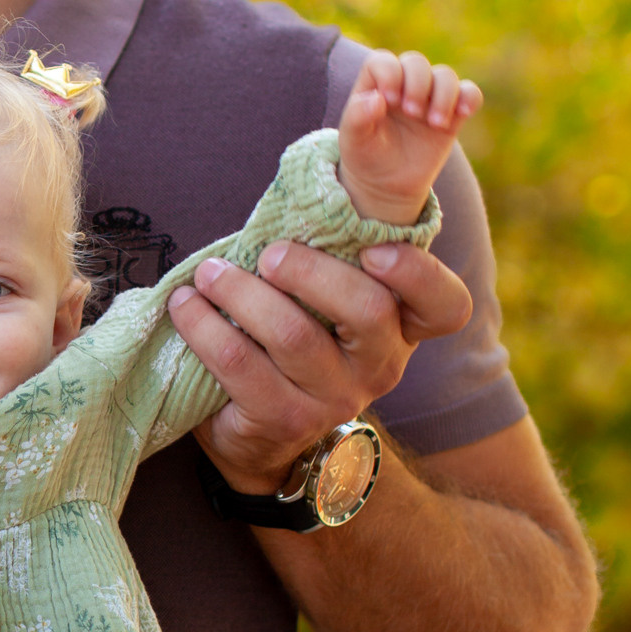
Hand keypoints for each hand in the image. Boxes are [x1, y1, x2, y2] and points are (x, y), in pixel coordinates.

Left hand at [175, 237, 472, 496]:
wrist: (264, 437)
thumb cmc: (293, 342)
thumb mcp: (324, 304)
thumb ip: (330, 258)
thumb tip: (296, 195)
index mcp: (400, 327)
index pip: (444, 305)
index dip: (418, 274)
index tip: (373, 250)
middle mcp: (379, 366)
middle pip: (367, 310)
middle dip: (310, 270)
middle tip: (269, 254)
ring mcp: (334, 398)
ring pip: (292, 335)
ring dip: (241, 293)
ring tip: (209, 274)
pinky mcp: (284, 419)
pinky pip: (240, 362)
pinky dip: (204, 326)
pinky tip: (186, 307)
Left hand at [336, 48, 480, 222]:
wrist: (388, 183)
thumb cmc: (366, 155)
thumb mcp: (353, 140)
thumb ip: (357, 117)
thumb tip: (376, 99)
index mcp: (375, 85)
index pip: (383, 61)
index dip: (389, 74)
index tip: (389, 100)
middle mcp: (403, 85)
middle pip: (416, 62)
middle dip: (417, 84)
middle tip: (412, 113)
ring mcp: (429, 97)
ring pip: (445, 75)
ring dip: (444, 95)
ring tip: (435, 123)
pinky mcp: (452, 114)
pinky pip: (469, 93)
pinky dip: (470, 98)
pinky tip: (463, 114)